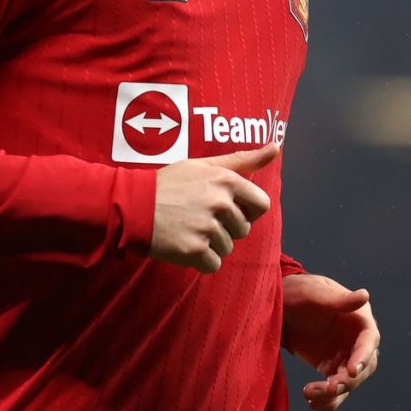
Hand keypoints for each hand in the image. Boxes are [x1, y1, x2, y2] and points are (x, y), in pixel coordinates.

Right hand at [150, 142, 278, 272]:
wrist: (133, 205)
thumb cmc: (170, 183)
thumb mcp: (205, 164)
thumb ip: (243, 159)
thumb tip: (276, 146)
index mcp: (226, 180)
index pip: (261, 205)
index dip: (247, 209)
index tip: (228, 207)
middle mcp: (220, 203)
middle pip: (244, 229)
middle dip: (226, 227)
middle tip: (199, 216)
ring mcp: (207, 228)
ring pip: (228, 248)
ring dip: (212, 243)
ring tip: (188, 228)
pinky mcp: (194, 250)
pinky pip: (214, 264)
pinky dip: (200, 260)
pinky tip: (184, 243)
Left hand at [282, 272, 379, 410]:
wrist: (278, 305)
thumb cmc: (298, 292)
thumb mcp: (316, 293)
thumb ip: (339, 300)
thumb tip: (365, 295)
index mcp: (358, 317)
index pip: (369, 339)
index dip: (364, 356)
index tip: (352, 370)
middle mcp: (355, 338)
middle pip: (364, 366)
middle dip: (348, 380)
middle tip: (329, 387)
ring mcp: (343, 354)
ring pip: (349, 382)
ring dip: (334, 393)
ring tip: (311, 394)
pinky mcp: (330, 367)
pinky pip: (334, 389)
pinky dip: (327, 399)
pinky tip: (312, 402)